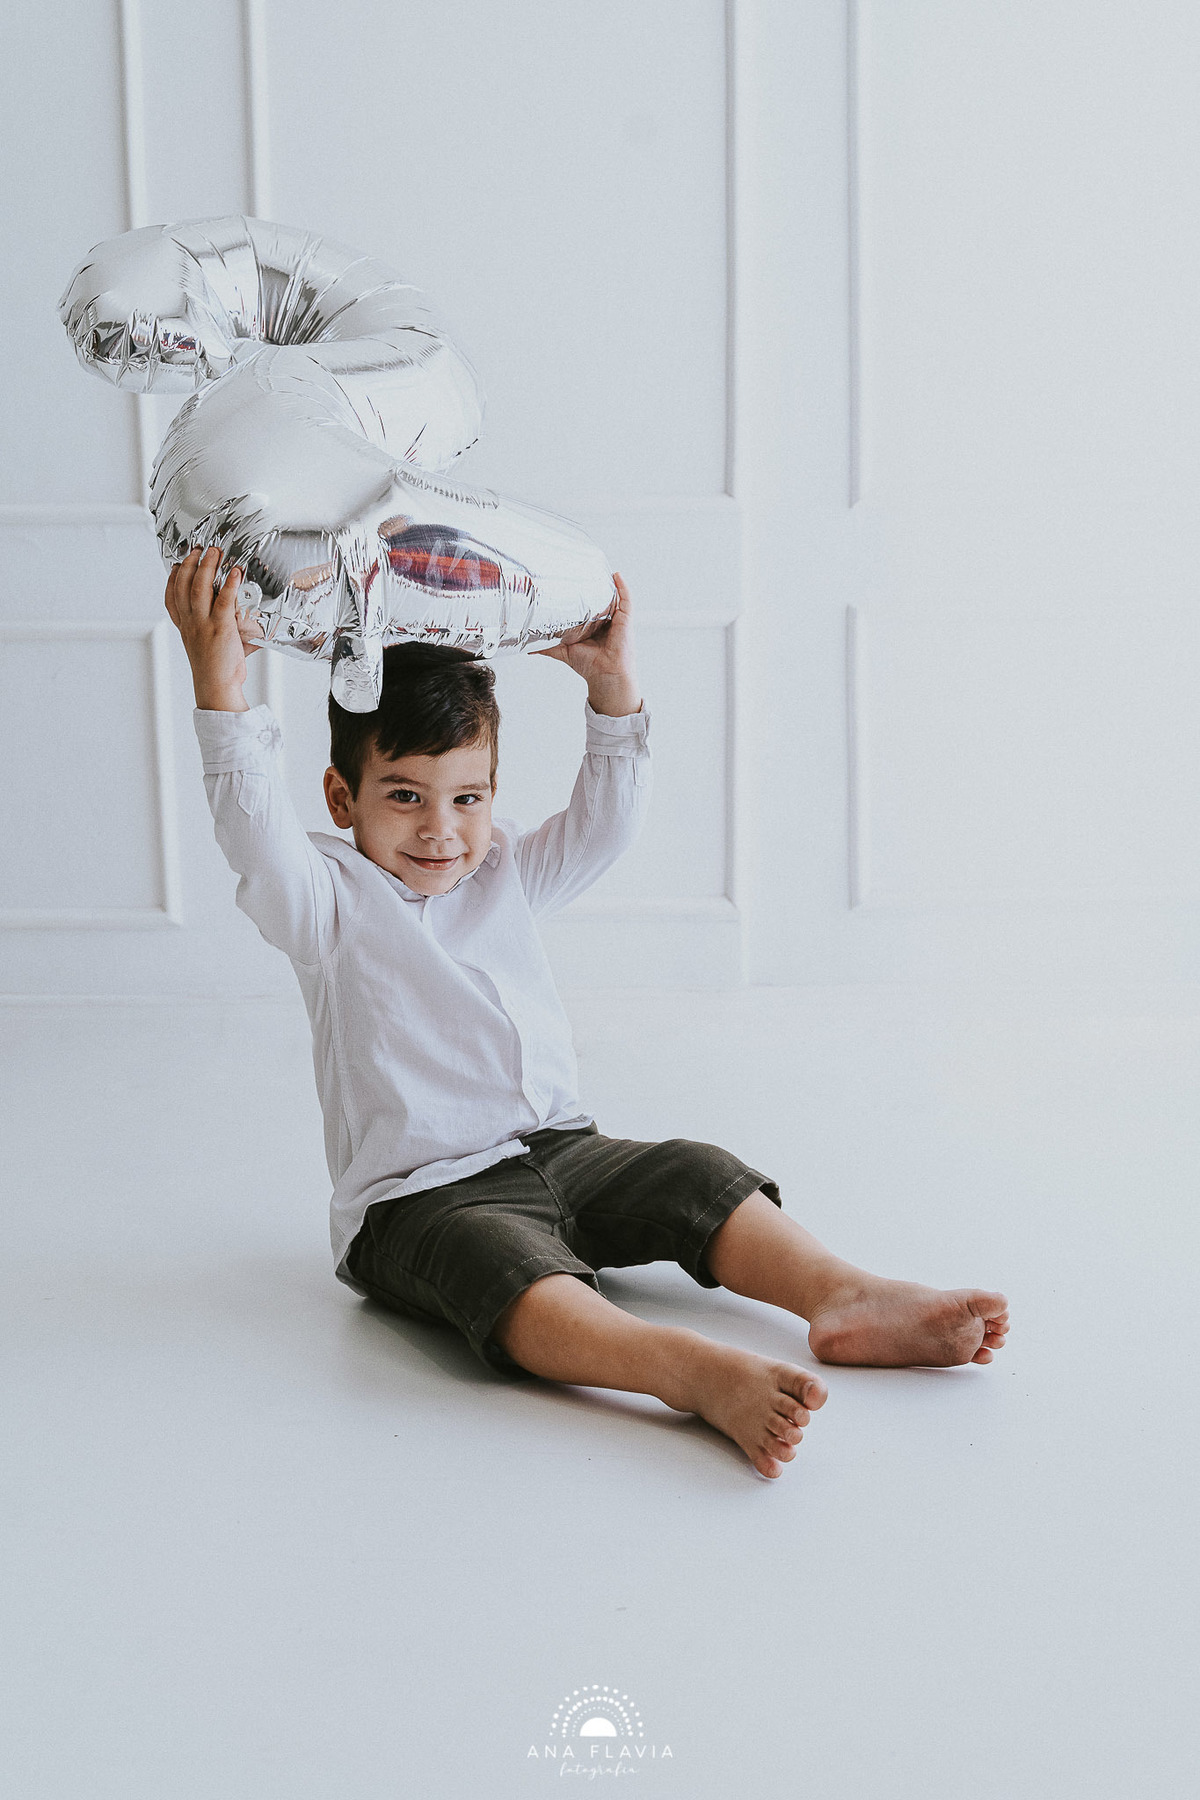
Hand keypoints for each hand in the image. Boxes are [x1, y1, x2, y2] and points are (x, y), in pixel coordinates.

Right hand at [164, 546, 260, 710]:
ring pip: (199, 588)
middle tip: (199, 550)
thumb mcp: (211, 647)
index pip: (170, 598)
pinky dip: (229, 584)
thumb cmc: (218, 670)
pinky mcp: (220, 628)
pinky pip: (223, 600)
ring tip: (214, 552)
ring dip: (207, 567)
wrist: (217, 687)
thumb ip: (225, 631)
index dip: (172, 579)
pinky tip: (235, 572)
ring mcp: (203, 624)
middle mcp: (190, 623)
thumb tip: (251, 626)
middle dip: (191, 564)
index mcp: (185, 627)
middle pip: (183, 586)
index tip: (178, 565)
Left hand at [534, 571, 641, 715]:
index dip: (582, 594)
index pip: (589, 606)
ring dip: (607, 582)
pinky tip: (616, 575)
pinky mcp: (625, 620)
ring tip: (597, 568)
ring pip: (613, 596)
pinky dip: (622, 587)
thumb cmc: (589, 666)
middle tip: (581, 571)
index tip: (572, 582)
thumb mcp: (564, 651)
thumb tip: (527, 648)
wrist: (604, 675)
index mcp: (594, 627)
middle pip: (601, 598)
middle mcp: (606, 621)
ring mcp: (617, 619)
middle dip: (594, 585)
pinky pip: (626, 599)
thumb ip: (548, 646)